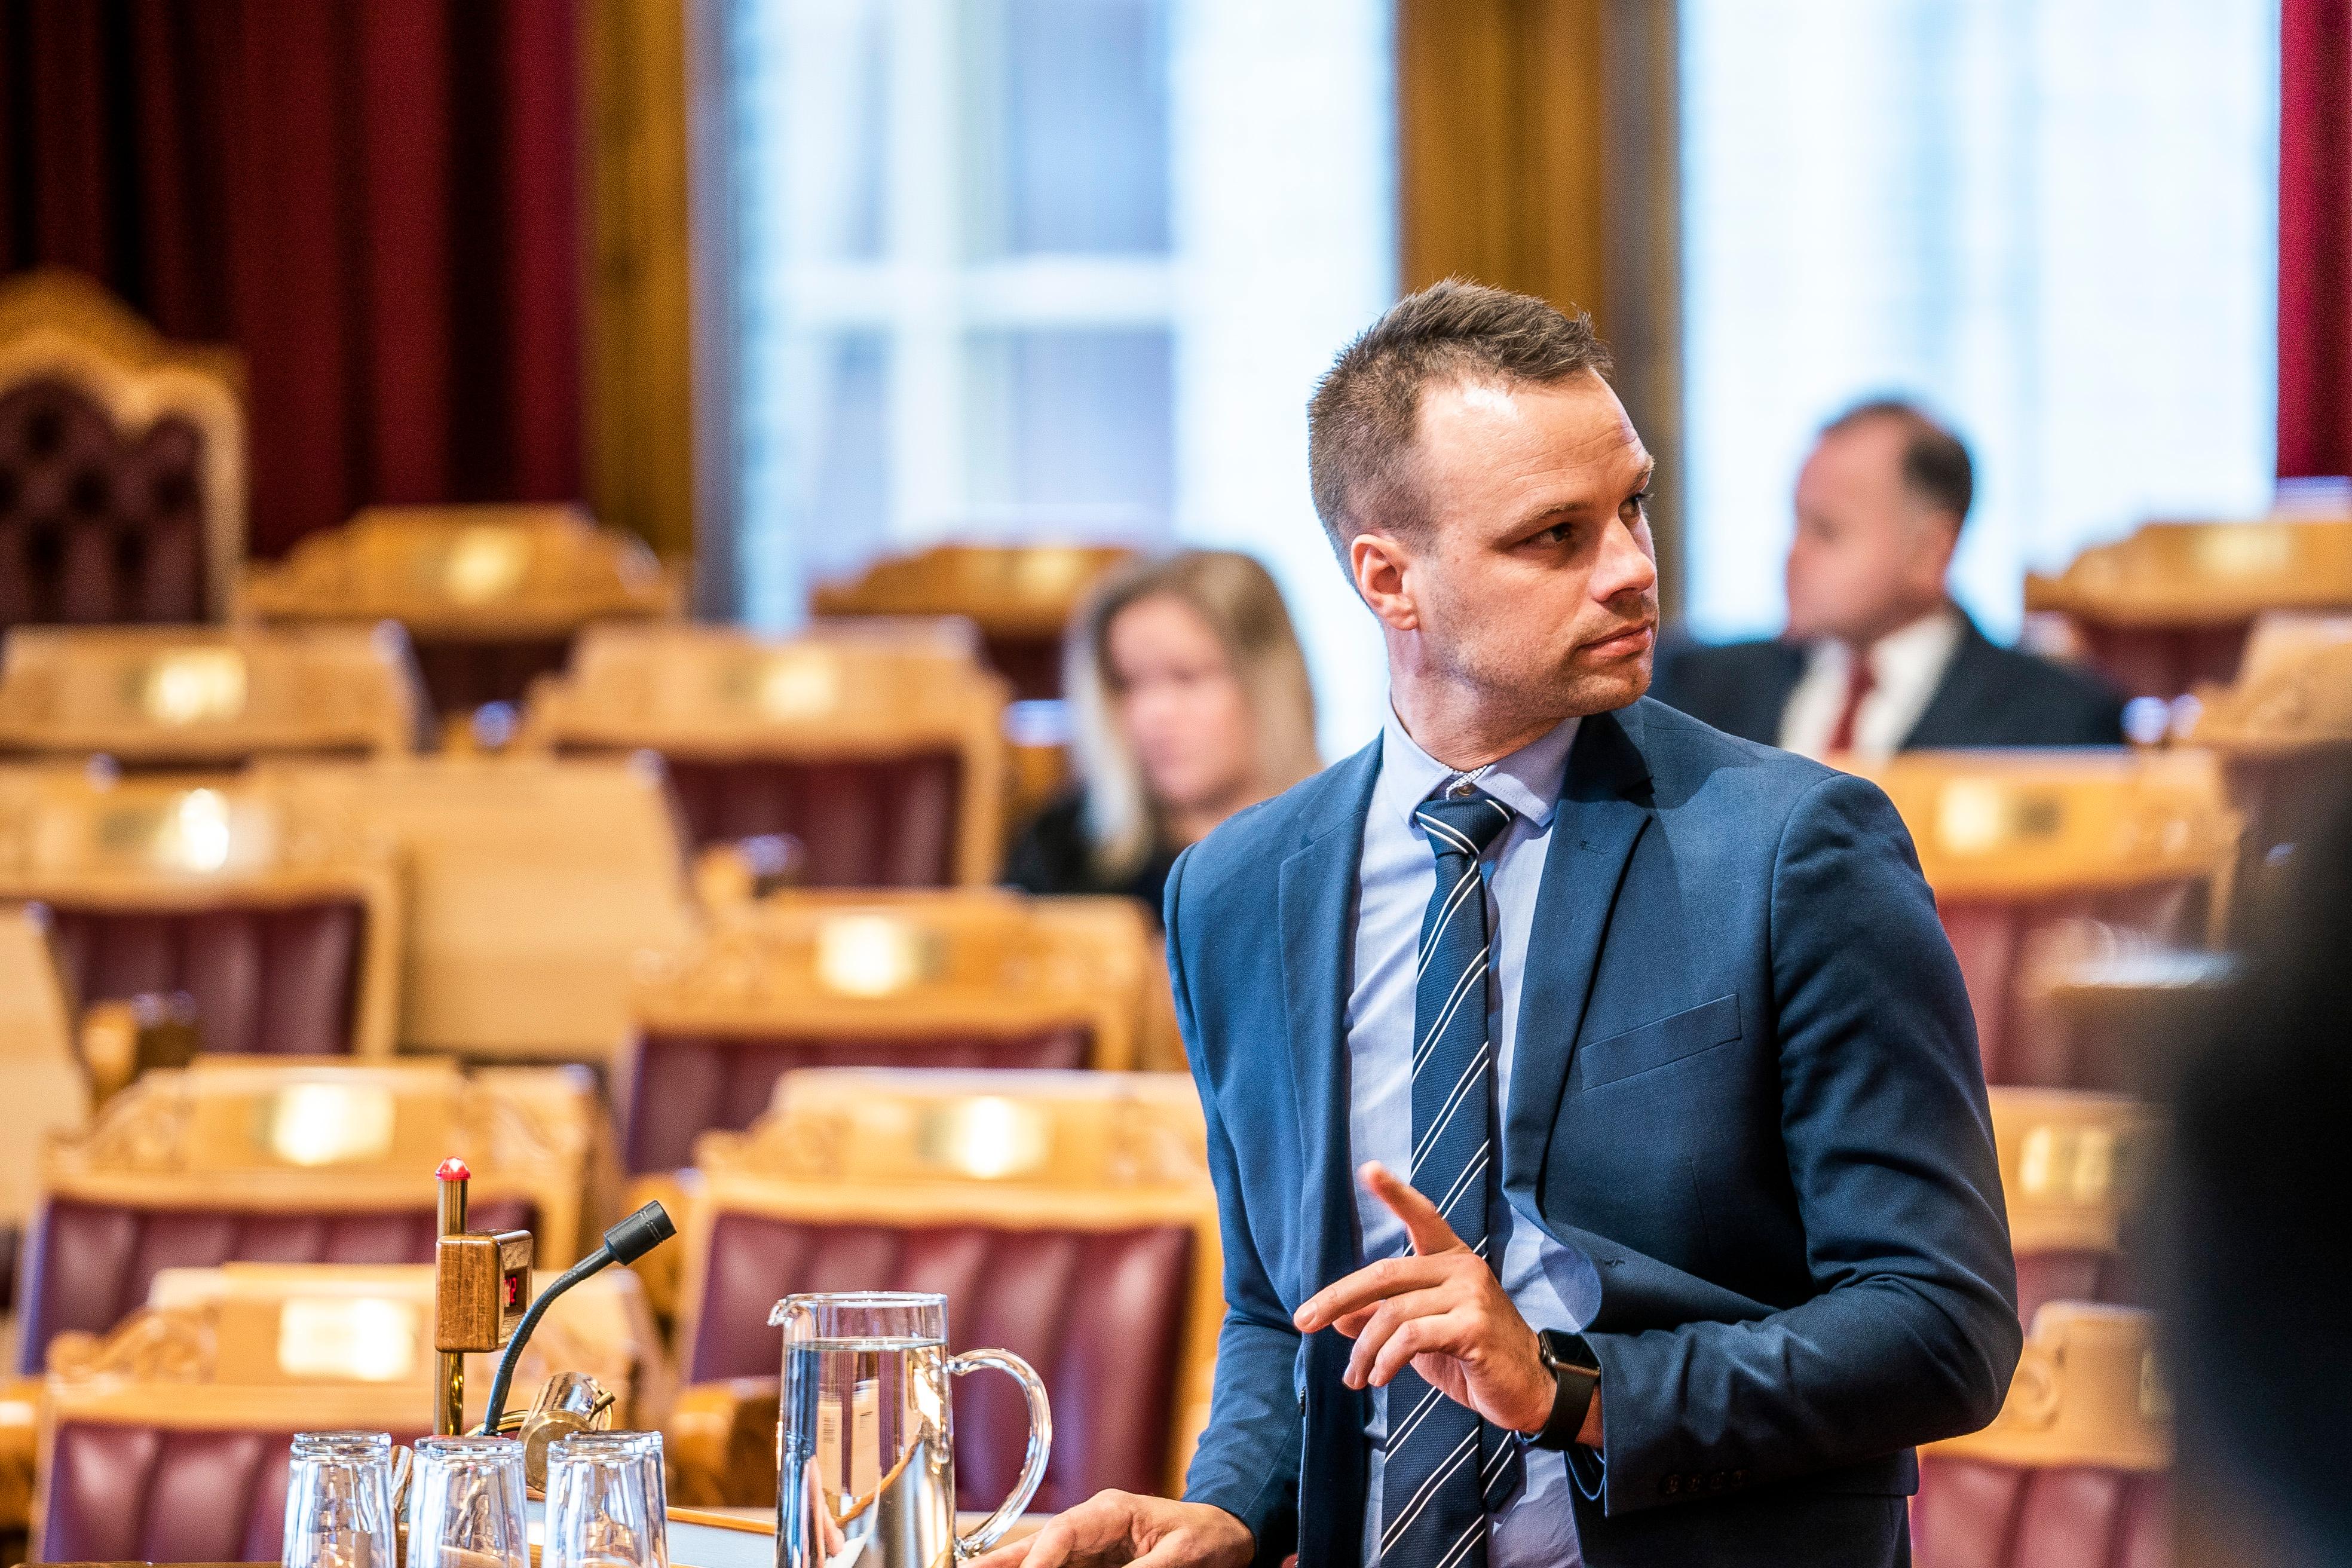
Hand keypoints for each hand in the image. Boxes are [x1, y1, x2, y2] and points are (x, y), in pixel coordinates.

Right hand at [965, 1491, 1252, 1567]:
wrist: (1227, 1534)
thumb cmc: (1209, 1536)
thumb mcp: (1184, 1553)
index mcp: (1112, 1511)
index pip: (1064, 1532)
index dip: (1039, 1557)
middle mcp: (1094, 1526)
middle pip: (1041, 1545)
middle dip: (1007, 1562)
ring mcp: (1092, 1547)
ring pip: (1043, 1560)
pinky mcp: (1096, 1565)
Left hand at [1291, 1162, 1556, 1434]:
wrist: (1530, 1391)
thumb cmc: (1475, 1359)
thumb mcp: (1422, 1337)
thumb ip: (1383, 1320)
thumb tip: (1337, 1318)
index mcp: (1451, 1260)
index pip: (1422, 1217)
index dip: (1395, 1194)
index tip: (1368, 1168)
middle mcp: (1462, 1268)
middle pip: (1384, 1272)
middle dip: (1337, 1298)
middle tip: (1304, 1320)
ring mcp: (1470, 1295)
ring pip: (1393, 1312)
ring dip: (1363, 1349)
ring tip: (1355, 1376)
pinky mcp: (1473, 1327)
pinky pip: (1412, 1336)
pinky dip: (1385, 1359)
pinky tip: (1379, 1377)